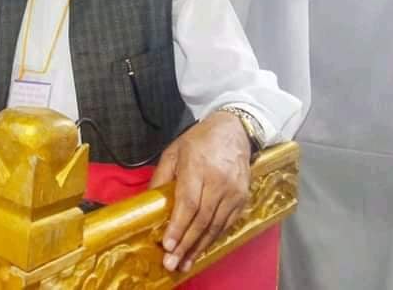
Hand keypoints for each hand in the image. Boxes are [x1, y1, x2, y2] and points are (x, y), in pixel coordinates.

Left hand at [149, 111, 251, 272]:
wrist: (234, 130)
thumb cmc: (200, 140)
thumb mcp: (174, 152)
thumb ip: (161, 177)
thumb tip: (150, 201)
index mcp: (197, 167)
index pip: (188, 203)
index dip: (178, 226)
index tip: (168, 244)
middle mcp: (218, 181)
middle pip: (201, 219)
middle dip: (186, 244)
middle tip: (172, 263)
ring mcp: (233, 191)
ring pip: (215, 225)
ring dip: (199, 247)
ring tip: (185, 263)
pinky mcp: (243, 197)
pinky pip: (227, 223)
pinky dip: (214, 238)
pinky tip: (202, 248)